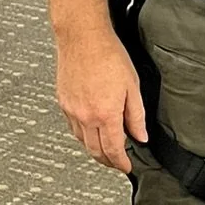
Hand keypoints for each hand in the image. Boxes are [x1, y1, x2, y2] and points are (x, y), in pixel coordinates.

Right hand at [55, 29, 147, 173]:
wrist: (83, 37)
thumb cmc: (108, 55)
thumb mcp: (132, 86)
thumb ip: (136, 115)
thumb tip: (140, 135)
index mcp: (106, 114)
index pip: (113, 149)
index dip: (121, 163)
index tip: (126, 167)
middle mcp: (86, 116)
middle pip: (96, 151)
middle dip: (107, 161)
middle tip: (116, 163)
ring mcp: (72, 110)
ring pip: (82, 141)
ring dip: (94, 150)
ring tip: (105, 151)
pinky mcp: (63, 102)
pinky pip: (72, 128)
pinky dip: (82, 136)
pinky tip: (89, 132)